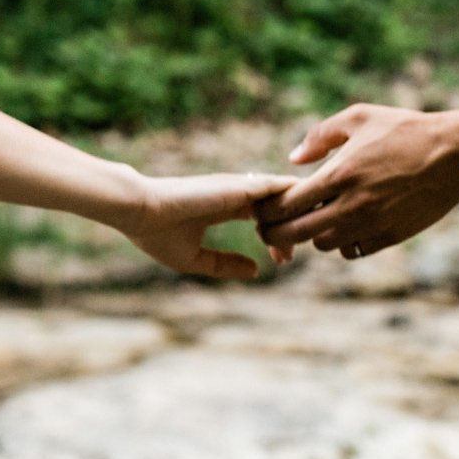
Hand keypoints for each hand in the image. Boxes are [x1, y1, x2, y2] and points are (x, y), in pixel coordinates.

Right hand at [125, 172, 301, 279]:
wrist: (140, 211)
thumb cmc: (158, 235)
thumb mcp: (196, 258)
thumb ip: (225, 264)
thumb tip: (256, 271)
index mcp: (224, 207)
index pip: (263, 218)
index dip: (277, 238)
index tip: (281, 260)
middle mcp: (236, 193)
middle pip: (279, 207)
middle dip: (293, 229)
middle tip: (294, 255)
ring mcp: (240, 187)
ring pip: (285, 194)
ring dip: (302, 212)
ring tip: (318, 230)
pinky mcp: (242, 186)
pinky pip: (282, 188)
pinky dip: (300, 199)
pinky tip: (314, 212)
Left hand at [255, 104, 458, 259]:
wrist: (455, 154)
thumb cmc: (406, 130)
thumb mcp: (360, 117)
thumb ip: (320, 136)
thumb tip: (293, 159)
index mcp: (339, 175)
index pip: (285, 205)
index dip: (265, 211)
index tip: (261, 209)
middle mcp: (352, 206)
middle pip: (296, 234)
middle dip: (275, 233)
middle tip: (270, 228)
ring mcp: (372, 225)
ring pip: (323, 245)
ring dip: (313, 234)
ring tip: (314, 218)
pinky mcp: (390, 237)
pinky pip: (352, 251)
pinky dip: (342, 242)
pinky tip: (343, 225)